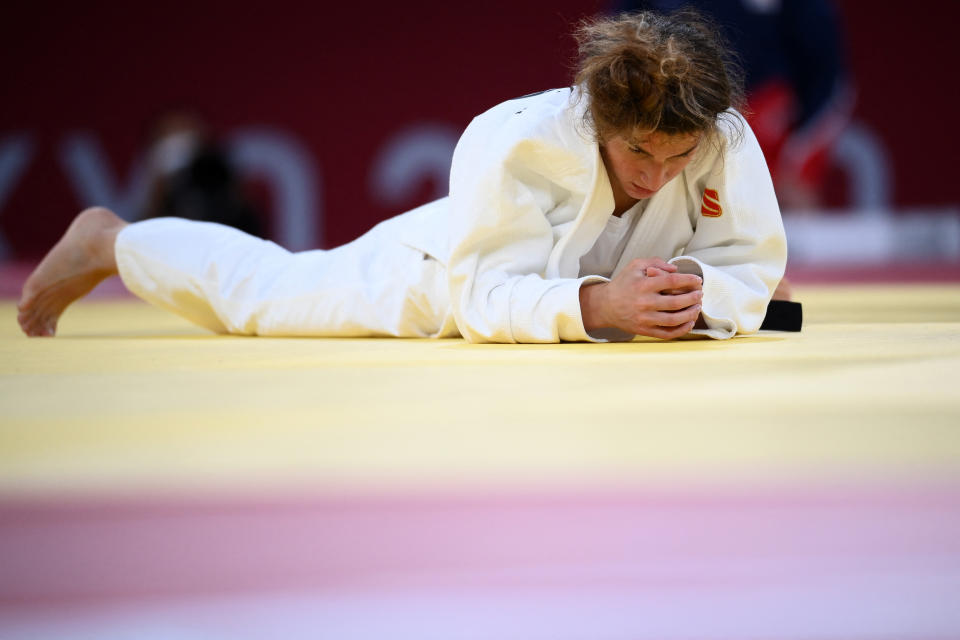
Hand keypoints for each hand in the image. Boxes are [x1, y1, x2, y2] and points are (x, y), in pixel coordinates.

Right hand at [580, 258, 702, 338]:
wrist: (605, 305)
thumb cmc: (623, 284)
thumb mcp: (635, 266)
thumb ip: (656, 262)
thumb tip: (675, 270)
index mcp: (643, 285)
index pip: (672, 282)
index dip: (689, 280)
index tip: (698, 280)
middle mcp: (644, 303)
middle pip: (676, 302)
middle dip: (693, 298)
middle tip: (700, 294)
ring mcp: (644, 319)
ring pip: (674, 319)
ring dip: (690, 314)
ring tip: (697, 307)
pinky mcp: (644, 330)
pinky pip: (667, 333)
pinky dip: (681, 329)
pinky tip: (689, 322)